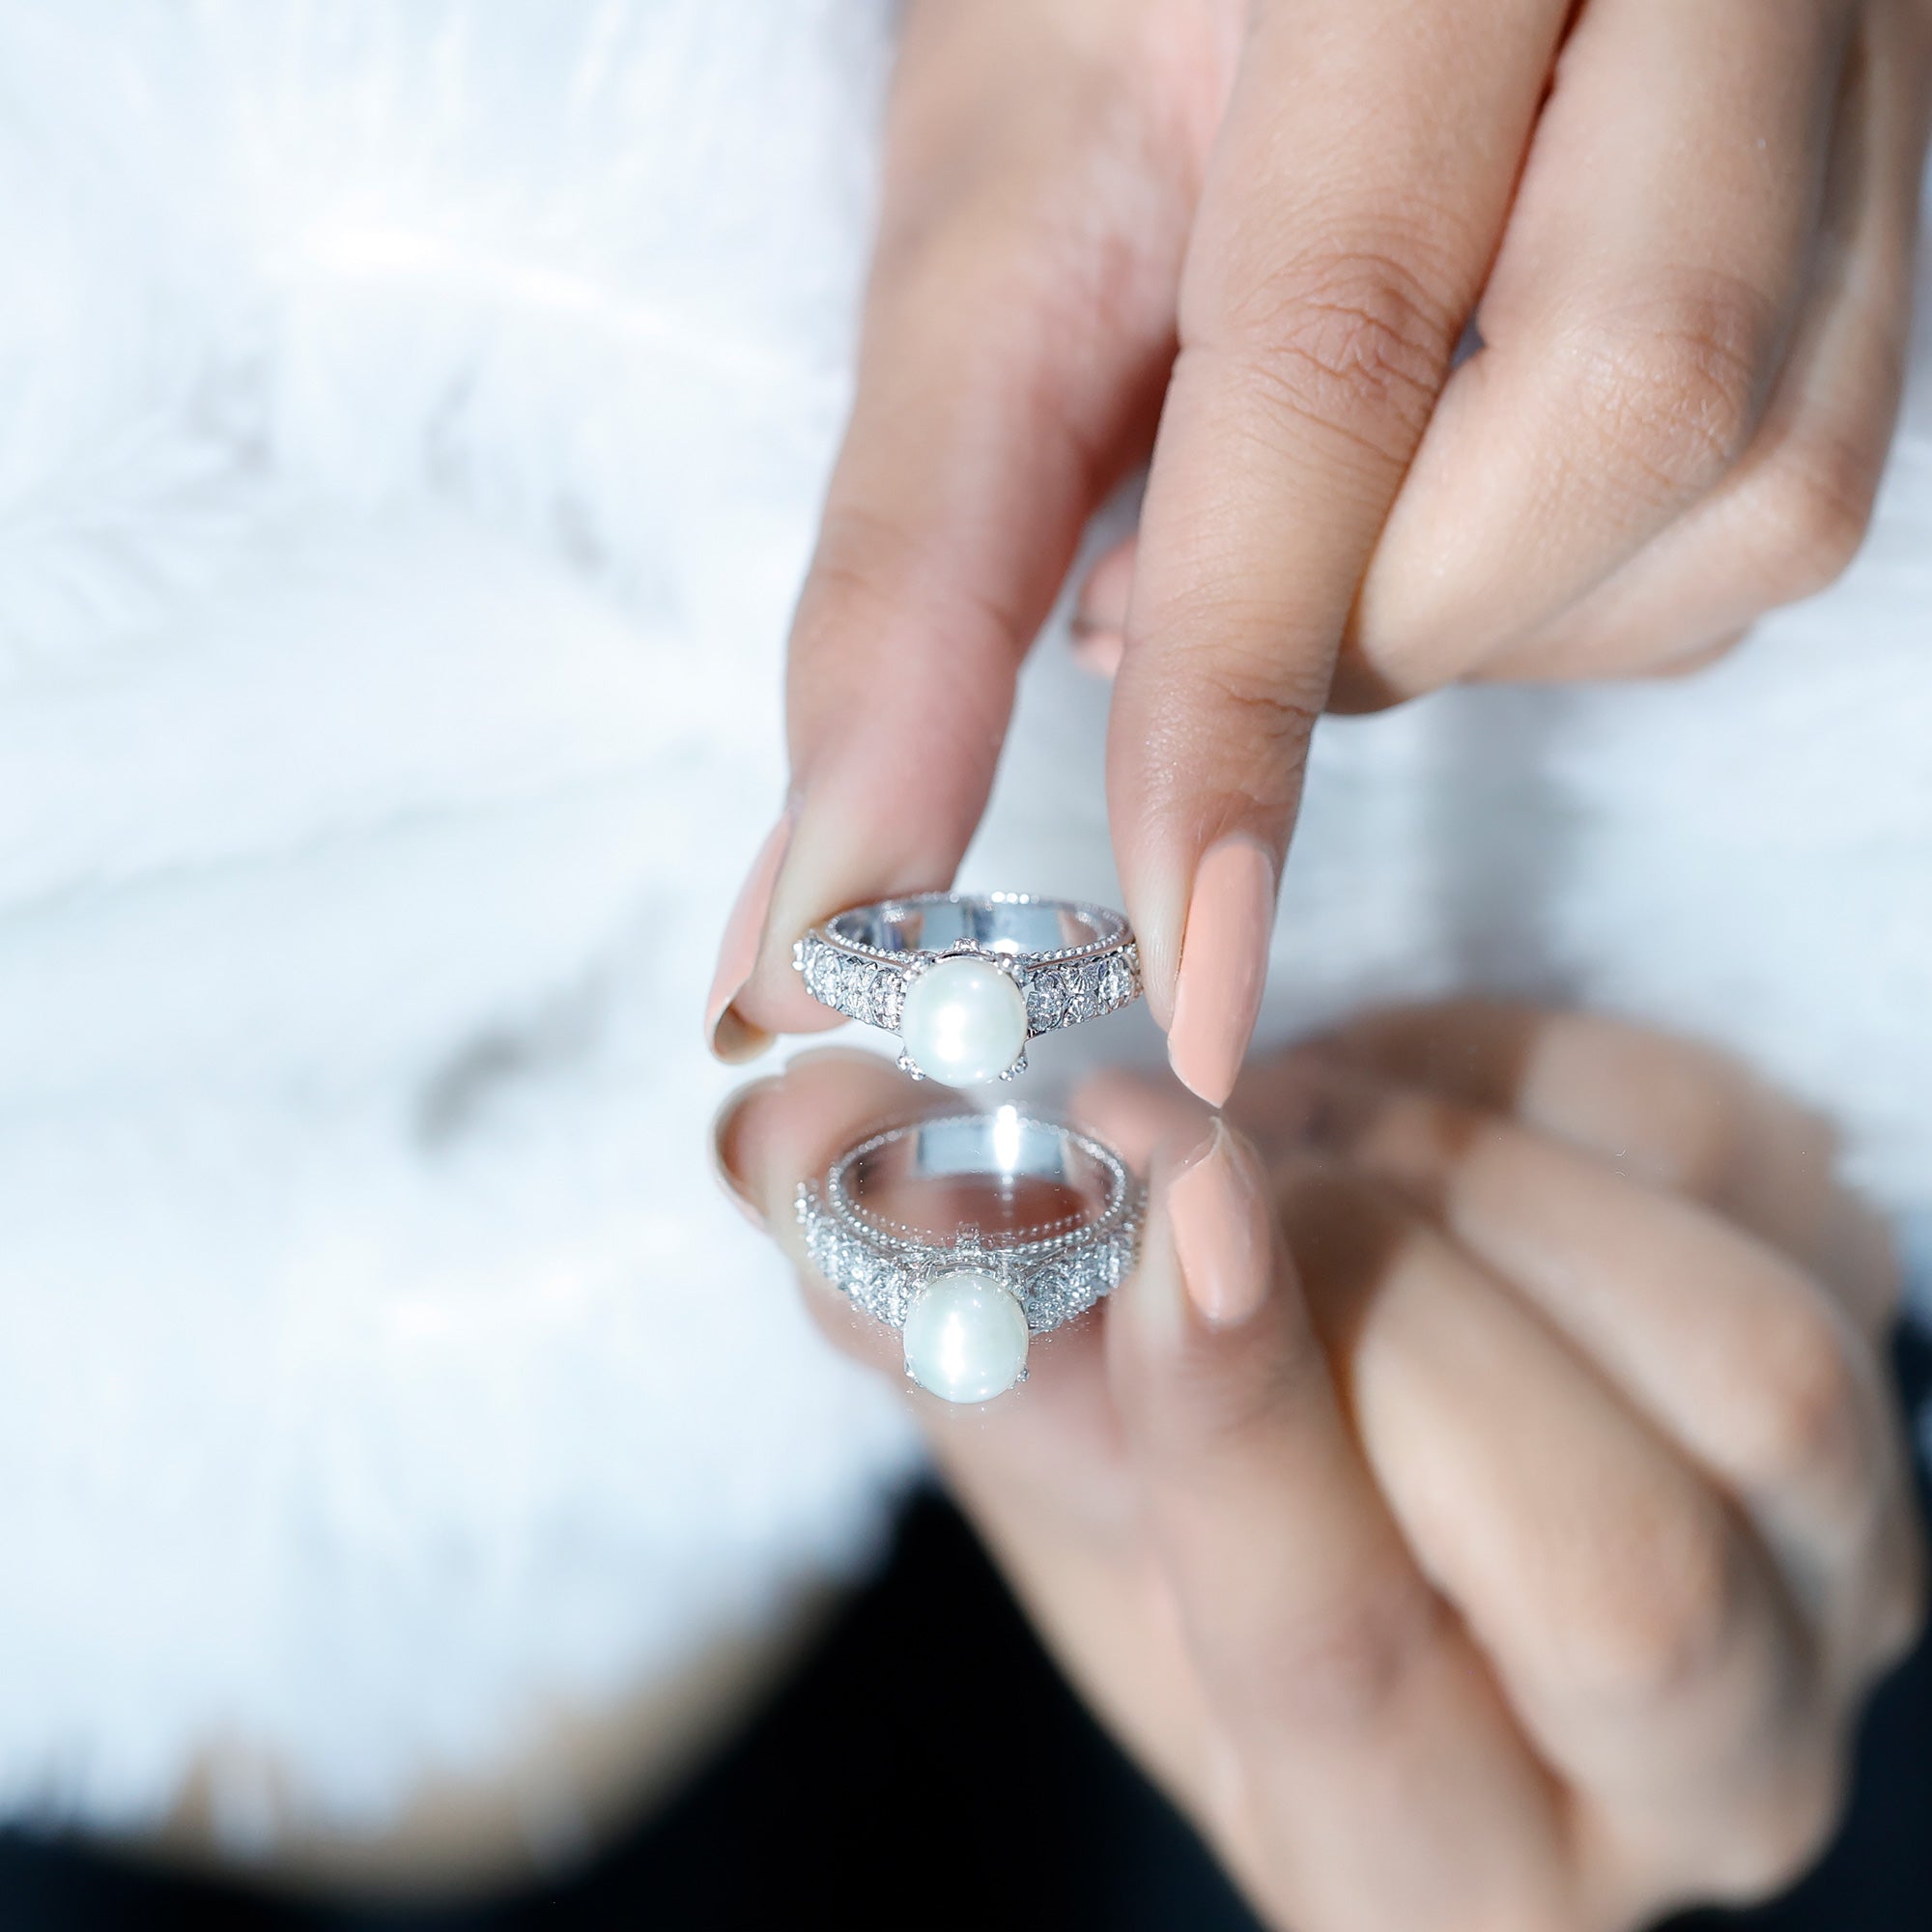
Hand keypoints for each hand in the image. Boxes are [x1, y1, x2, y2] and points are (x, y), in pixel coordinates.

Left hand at [705, 0, 1931, 1101]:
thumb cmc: (1121, 1)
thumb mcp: (996, 224)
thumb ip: (919, 561)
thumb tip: (834, 895)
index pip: (1340, 360)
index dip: (1245, 710)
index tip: (1189, 976)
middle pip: (1620, 426)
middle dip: (1368, 629)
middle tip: (1173, 605)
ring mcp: (1845, 68)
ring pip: (1751, 497)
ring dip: (1481, 614)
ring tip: (1309, 531)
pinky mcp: (1879, 188)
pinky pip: (1790, 493)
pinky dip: (1584, 583)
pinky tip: (1451, 497)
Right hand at [716, 1003, 1924, 1928]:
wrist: (1374, 1407)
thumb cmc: (1199, 1488)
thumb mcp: (1053, 1461)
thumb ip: (935, 1319)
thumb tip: (795, 1134)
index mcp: (1436, 1862)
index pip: (1357, 1681)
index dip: (1233, 1428)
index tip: (1147, 1204)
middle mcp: (1694, 1760)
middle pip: (1613, 1558)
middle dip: (1378, 1302)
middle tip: (1213, 1155)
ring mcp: (1831, 1553)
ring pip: (1746, 1373)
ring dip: (1468, 1187)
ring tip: (1301, 1139)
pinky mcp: (1855, 1329)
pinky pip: (1751, 1176)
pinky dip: (1541, 1084)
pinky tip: (1405, 1106)